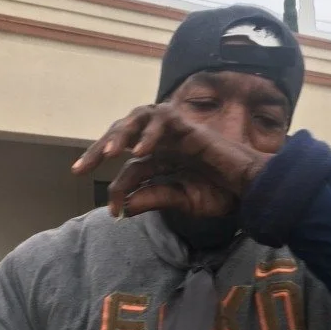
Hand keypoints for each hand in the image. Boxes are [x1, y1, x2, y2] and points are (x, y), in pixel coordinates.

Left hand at [71, 104, 269, 217]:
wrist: (249, 190)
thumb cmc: (221, 195)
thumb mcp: (181, 202)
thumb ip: (153, 199)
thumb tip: (123, 207)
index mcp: (160, 161)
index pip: (128, 169)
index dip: (116, 188)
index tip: (113, 211)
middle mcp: (163, 142)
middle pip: (123, 135)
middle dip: (99, 150)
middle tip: (81, 168)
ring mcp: (175, 131)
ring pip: (139, 117)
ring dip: (121, 133)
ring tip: (109, 154)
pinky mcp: (189, 125)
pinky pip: (164, 120)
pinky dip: (151, 133)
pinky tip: (140, 150)